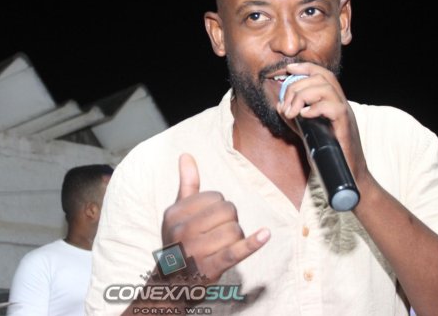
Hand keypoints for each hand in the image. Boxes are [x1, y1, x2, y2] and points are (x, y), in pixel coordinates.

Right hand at [161, 153, 269, 283]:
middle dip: (230, 221)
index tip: (209, 221)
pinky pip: (234, 251)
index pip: (215, 197)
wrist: (172, 283)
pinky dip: (251, 244)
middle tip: (217, 234)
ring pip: (234, 230)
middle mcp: (182, 231)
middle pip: (227, 211)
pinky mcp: (210, 268)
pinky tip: (264, 235)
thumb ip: (187, 184)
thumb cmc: (180, 242)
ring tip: (220, 247)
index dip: (219, 207)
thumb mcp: (178, 213)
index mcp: (175, 214)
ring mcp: (195, 250)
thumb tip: (186, 154)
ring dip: (235, 238)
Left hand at [277, 62, 368, 183]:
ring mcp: (345, 114)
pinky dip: (315, 109)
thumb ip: (294, 117)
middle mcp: (341, 104)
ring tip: (292, 112)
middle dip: (297, 86)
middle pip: (321, 78)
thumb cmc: (328, 153)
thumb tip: (279, 105)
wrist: (347, 174)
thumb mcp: (306, 131)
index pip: (322, 75)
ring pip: (326, 88)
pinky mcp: (345, 127)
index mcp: (333, 102)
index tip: (289, 68)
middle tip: (285, 105)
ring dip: (303, 96)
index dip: (306, 67)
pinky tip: (303, 117)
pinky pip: (333, 108)